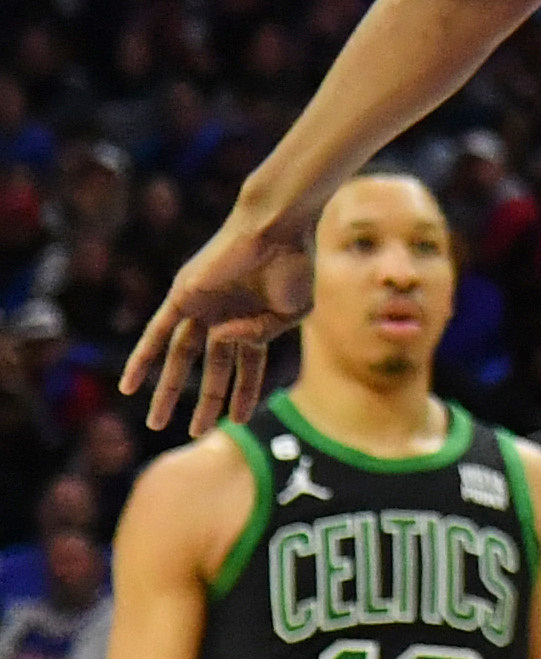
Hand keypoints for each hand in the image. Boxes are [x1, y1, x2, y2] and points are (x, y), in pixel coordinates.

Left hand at [122, 196, 318, 436]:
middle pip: (211, 367)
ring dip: (168, 390)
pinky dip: (142, 359)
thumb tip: (222, 341)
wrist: (275, 227)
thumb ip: (260, 335)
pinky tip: (129, 387)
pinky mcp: (183, 297)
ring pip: (180, 356)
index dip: (243, 394)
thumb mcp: (293, 312)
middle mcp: (225, 316)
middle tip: (194, 431)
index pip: (247, 367)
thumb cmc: (293, 264)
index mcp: (255, 321)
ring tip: (156, 423)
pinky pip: (156, 333)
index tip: (238, 421)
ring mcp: (202, 307)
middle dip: (205, 401)